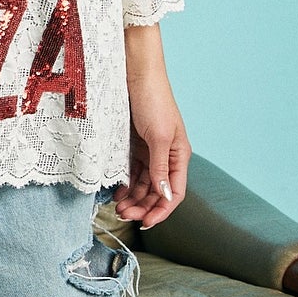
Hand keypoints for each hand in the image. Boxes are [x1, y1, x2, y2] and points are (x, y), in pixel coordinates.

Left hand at [113, 26, 189, 229]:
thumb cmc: (152, 100)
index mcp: (179, 154)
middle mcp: (167, 156)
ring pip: (145, 184)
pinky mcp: (135, 145)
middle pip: (158, 191)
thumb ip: (159, 167)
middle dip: (144, 206)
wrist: (135, 72)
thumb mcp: (157, 136)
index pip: (174, 192)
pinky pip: (133, 172)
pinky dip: (127, 184)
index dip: (162, 211)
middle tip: (124, 215)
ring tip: (118, 206)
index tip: (146, 224)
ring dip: (134, 198)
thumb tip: (165, 195)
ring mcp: (151, 151)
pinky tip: (118, 192)